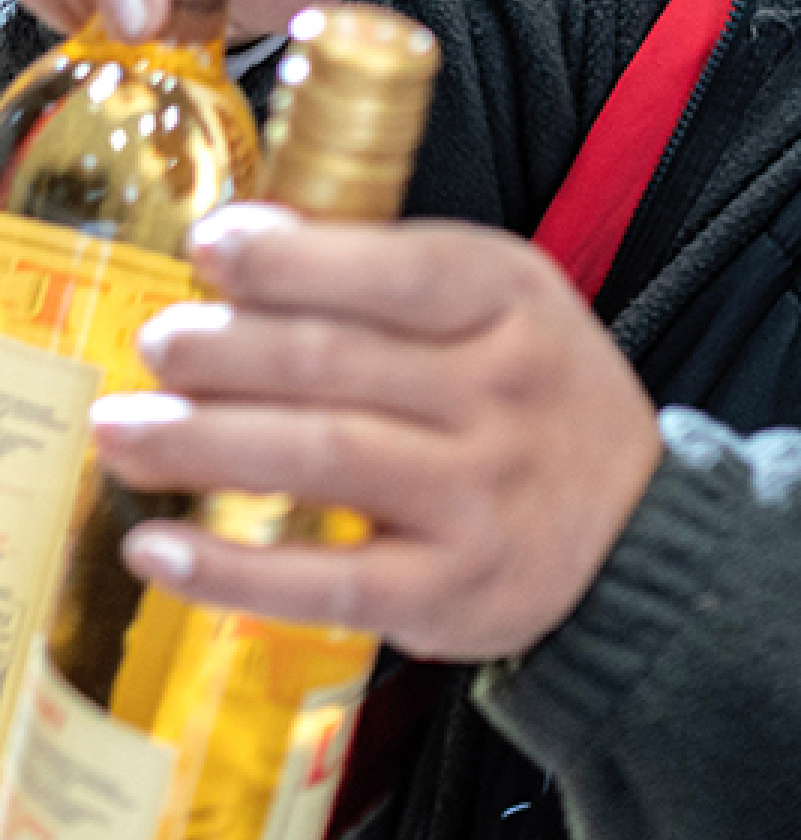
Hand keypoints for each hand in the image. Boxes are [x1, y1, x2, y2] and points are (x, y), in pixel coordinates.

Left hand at [90, 206, 664, 661]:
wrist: (639, 533)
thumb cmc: (540, 401)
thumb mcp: (507, 308)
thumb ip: (395, 278)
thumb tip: (243, 251)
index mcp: (514, 303)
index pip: (397, 268)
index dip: (291, 258)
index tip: (209, 249)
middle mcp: (504, 394)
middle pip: (335, 362)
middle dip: (220, 351)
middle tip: (155, 347)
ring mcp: (480, 496)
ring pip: (322, 457)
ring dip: (201, 443)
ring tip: (122, 433)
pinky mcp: (450, 590)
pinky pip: (325, 579)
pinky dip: (230, 568)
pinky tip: (157, 548)